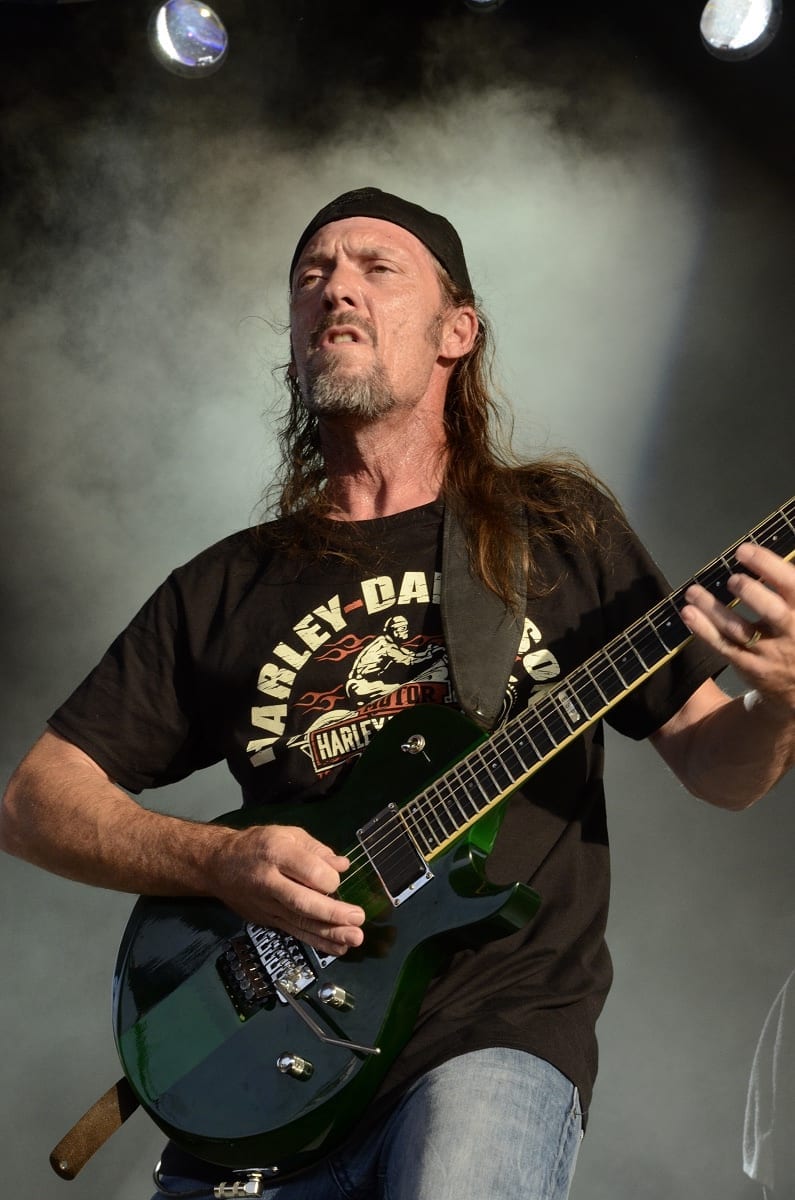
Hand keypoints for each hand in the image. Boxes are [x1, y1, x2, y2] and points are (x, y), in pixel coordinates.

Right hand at [210, 823, 365, 955]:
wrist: (218, 865)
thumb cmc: (257, 844)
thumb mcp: (287, 834)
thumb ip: (316, 849)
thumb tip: (343, 866)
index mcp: (277, 853)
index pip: (307, 870)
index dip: (328, 878)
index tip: (337, 879)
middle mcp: (270, 882)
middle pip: (303, 902)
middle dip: (332, 913)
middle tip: (358, 919)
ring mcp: (267, 905)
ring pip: (299, 922)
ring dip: (329, 934)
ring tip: (354, 939)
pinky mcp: (267, 921)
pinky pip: (294, 932)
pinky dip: (317, 942)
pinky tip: (338, 948)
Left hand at [681, 542, 794, 722]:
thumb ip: (787, 587)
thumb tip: (761, 558)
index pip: (791, 584)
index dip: (768, 565)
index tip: (744, 550)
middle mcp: (791, 632)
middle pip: (771, 611)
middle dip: (750, 592)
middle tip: (732, 580)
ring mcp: (769, 652)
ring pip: (739, 630)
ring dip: (713, 610)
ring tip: (693, 592)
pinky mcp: (750, 667)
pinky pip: (724, 647)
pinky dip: (704, 630)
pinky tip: (689, 614)